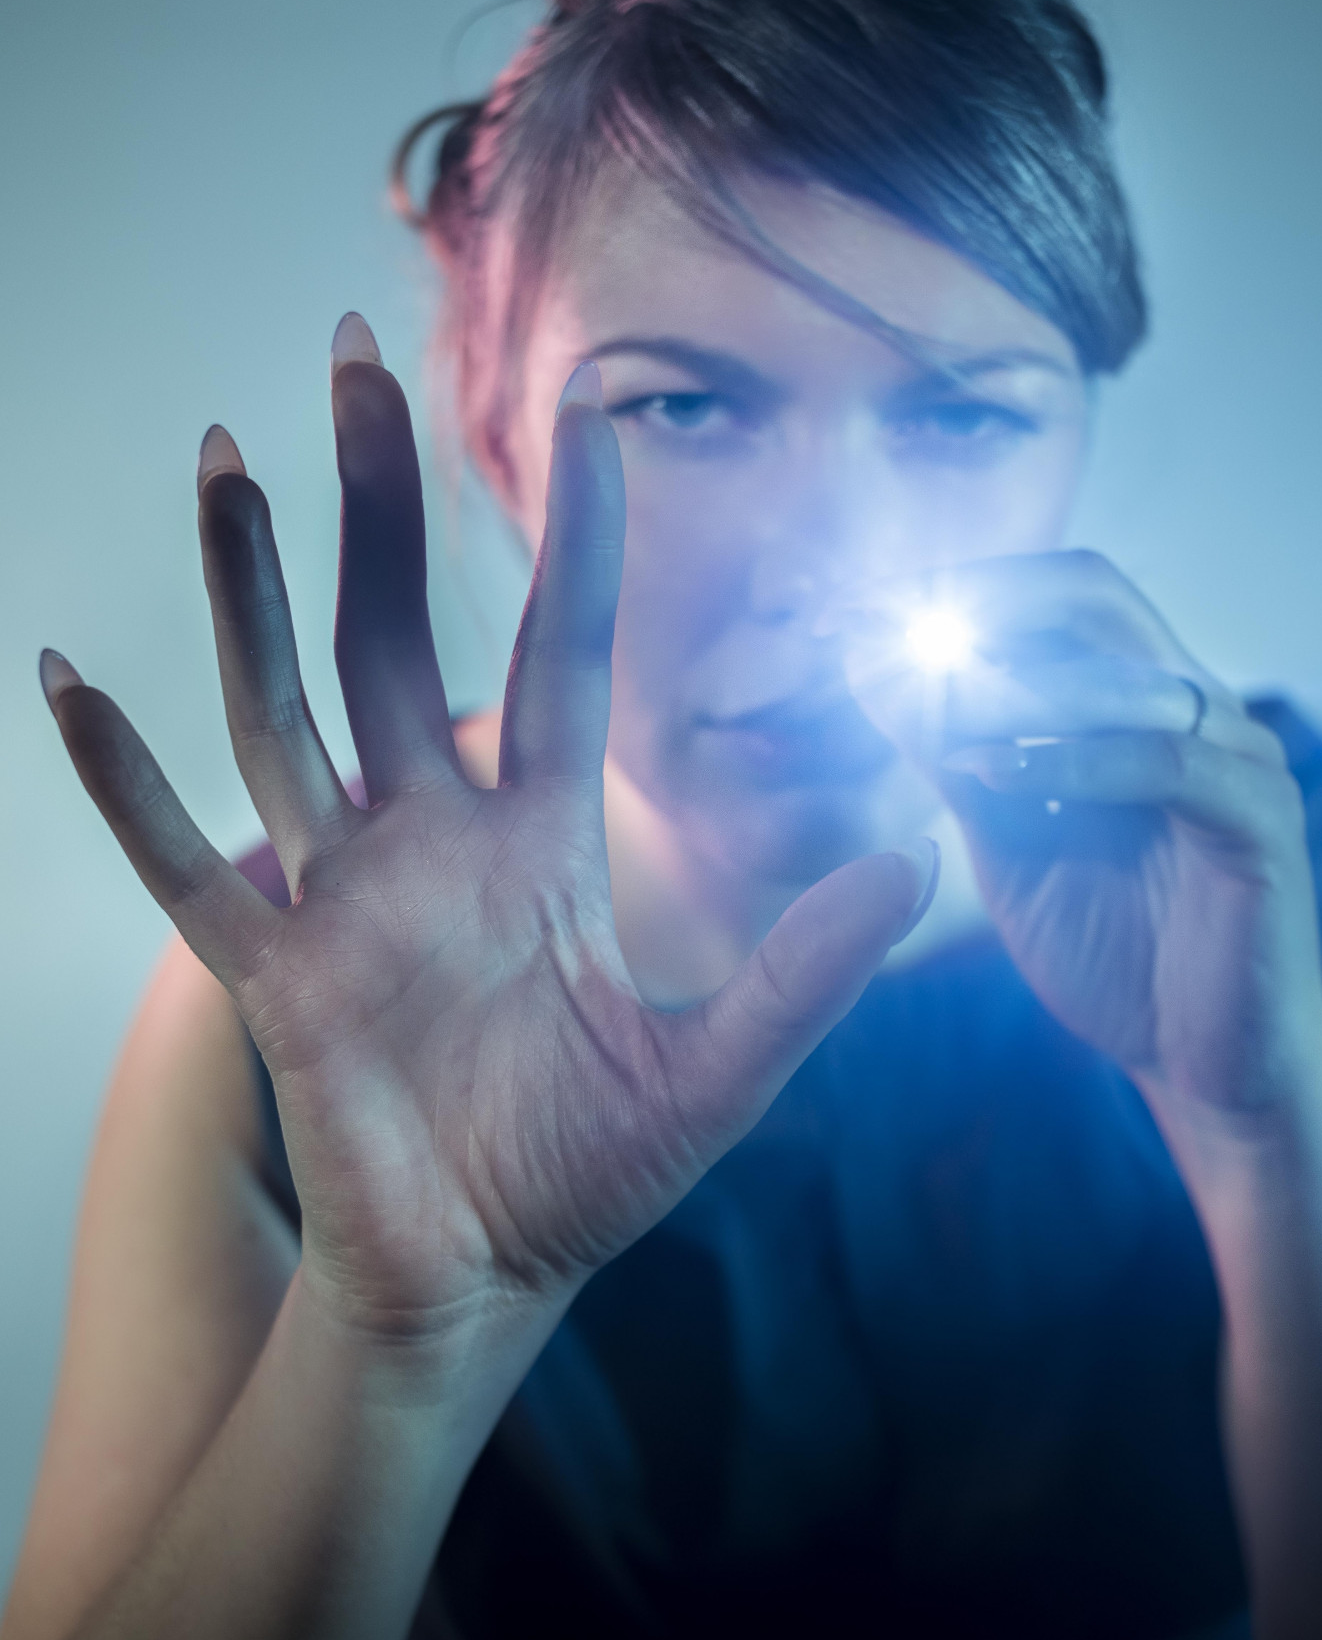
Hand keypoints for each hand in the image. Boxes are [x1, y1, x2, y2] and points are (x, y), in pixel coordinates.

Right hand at [42, 324, 931, 1369]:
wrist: (486, 1283)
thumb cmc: (589, 1173)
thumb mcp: (719, 1071)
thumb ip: (808, 970)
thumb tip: (919, 861)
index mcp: (540, 843)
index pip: (560, 654)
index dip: (576, 539)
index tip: (595, 416)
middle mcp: (433, 842)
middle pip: (391, 636)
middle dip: (374, 504)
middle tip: (354, 356)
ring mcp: (346, 899)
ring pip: (283, 708)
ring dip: (250, 588)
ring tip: (226, 456)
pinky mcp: (278, 977)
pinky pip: (189, 862)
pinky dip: (126, 780)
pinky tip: (68, 680)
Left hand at [846, 550, 1321, 1121]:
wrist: (1208, 1073)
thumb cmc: (1114, 954)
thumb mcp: (1007, 840)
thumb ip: (952, 755)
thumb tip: (867, 667)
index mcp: (1141, 700)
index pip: (1052, 596)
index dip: (949, 590)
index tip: (841, 613)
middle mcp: (1199, 706)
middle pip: (1091, 594)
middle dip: (973, 599)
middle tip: (870, 623)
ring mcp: (1240, 756)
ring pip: (1120, 674)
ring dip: (1004, 680)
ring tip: (910, 699)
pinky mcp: (1262, 821)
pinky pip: (1165, 763)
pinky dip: (1071, 759)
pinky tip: (987, 774)